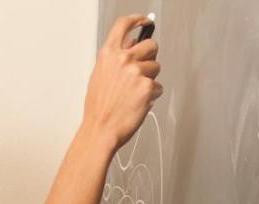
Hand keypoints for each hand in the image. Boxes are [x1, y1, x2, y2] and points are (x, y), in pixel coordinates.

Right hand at [81, 14, 162, 148]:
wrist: (101, 128)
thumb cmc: (100, 106)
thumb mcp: (101, 75)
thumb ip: (116, 58)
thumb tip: (131, 45)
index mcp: (109, 54)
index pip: (124, 25)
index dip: (137, 20)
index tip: (145, 21)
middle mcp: (123, 59)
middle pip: (151, 45)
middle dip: (151, 56)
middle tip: (144, 69)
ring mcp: (137, 72)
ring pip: (156, 68)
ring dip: (150, 79)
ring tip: (135, 93)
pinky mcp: (148, 87)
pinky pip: (158, 86)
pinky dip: (152, 95)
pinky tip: (138, 103)